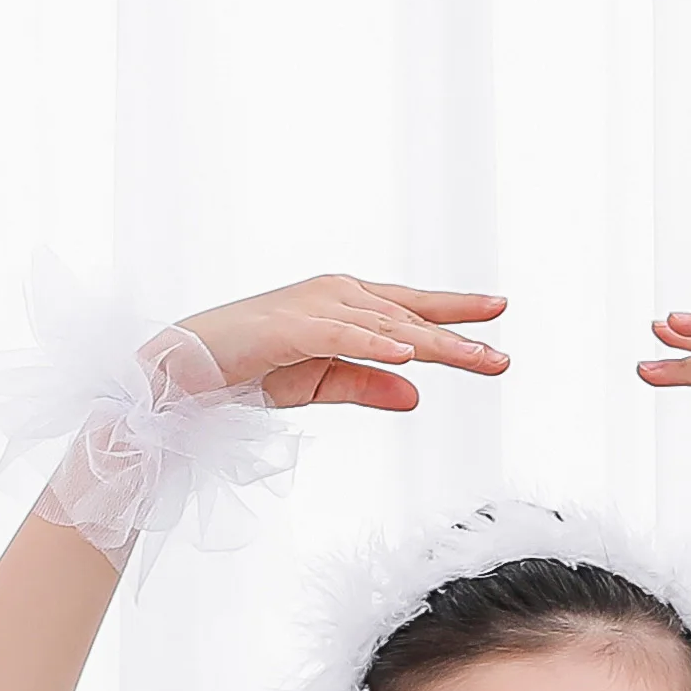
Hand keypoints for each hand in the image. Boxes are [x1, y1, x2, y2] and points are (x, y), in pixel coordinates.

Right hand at [176, 275, 509, 412]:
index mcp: (345, 307)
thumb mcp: (321, 383)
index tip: (498, 320)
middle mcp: (336, 296)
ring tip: (472, 359)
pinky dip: (375, 346)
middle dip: (459, 335)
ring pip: (386, 327)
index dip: (455, 314)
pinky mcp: (289, 328)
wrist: (187, 368)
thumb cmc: (250, 368)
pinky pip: (342, 337)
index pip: (410, 311)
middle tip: (503, 356)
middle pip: (409, 319)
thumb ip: (368, 385)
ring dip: (431, 343)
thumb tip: (416, 394)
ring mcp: (314, 307)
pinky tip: (409, 358)